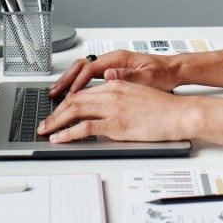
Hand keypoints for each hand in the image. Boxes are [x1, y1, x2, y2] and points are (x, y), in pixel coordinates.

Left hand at [38, 80, 195, 142]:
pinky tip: (60, 138)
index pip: (82, 92)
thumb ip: (118, 93)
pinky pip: (85, 128)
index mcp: (115, 83)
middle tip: (44, 123)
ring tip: (46, 131)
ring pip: (75, 111)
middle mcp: (111, 92)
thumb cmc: (163, 107)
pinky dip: (68, 133)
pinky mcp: (116, 124)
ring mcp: (113, 108)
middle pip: (74, 100)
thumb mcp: (137, 93)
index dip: (65, 102)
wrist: (179, 114)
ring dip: (56, 122)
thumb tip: (105, 94)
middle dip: (55, 113)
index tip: (56, 111)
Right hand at [48, 50, 180, 98]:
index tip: (68, 96)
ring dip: (69, 81)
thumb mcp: (148, 77)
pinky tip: (74, 94)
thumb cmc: (164, 74)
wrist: (174, 70)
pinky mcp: (114, 71)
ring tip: (57, 93)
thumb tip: (109, 75)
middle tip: (53, 94)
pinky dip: (79, 83)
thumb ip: (128, 76)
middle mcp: (113, 60)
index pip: (90, 69)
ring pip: (83, 70)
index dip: (77, 83)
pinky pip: (90, 75)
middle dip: (65, 80)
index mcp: (119, 59)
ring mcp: (112, 65)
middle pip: (81, 67)